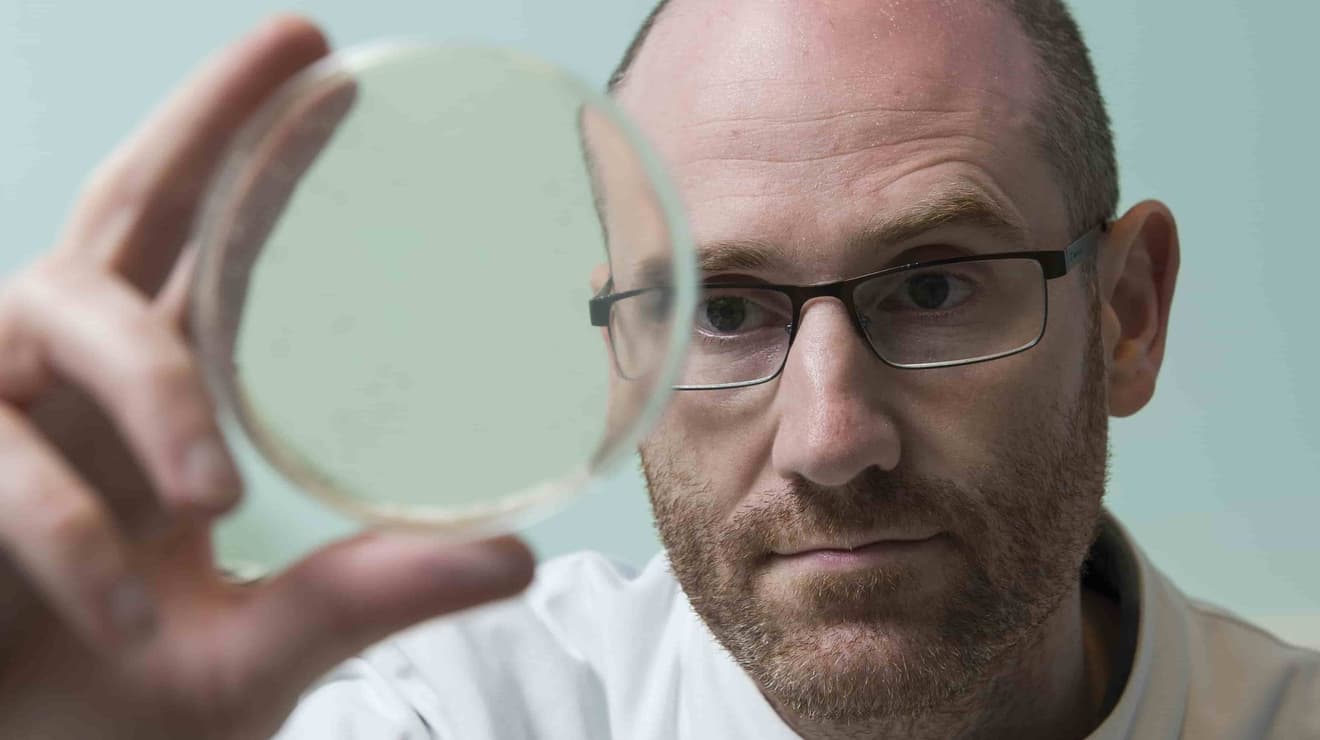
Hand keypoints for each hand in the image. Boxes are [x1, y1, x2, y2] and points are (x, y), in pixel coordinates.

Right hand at [0, 17, 533, 738]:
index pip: (212, 261)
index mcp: (156, 415)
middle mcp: (74, 388)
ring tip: (215, 492)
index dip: (263, 169)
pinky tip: (124, 608)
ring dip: (152, 390)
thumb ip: (365, 596)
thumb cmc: (108, 721)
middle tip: (298, 39)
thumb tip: (518, 559)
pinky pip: (1, 470)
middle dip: (207, 123)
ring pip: (63, 314)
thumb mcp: (254, 655)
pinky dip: (65, 533)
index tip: (336, 81)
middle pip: (132, 211)